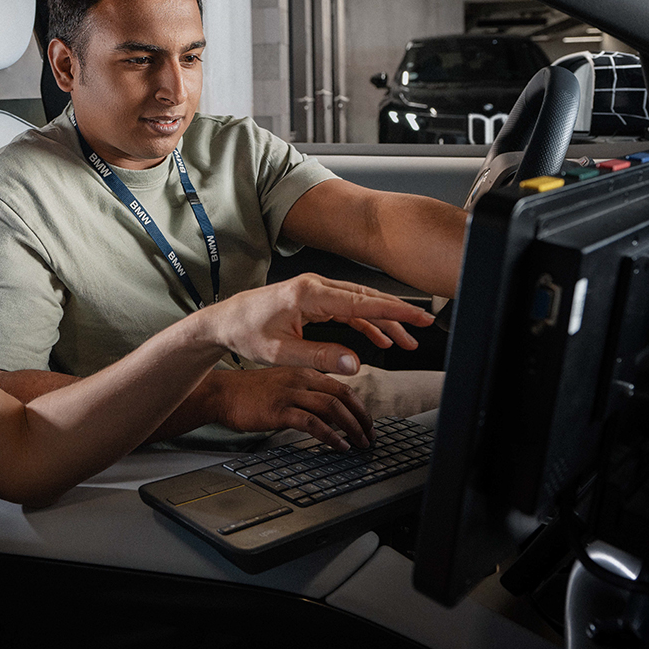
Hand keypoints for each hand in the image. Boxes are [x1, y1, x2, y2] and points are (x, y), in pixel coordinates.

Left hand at [195, 273, 432, 378]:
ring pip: (359, 303)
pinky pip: (347, 308)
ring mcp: (314, 290)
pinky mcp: (312, 298)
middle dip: (397, 313)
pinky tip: (379, 339)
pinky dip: (365, 322)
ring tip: (406, 341)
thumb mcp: (281, 353)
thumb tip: (355, 362)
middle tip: (424, 326)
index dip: (394, 311)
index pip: (361, 303)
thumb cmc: (246, 333)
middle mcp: (314, 286)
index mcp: (308, 295)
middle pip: (366, 298)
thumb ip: (319, 356)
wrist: (223, 321)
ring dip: (383, 320)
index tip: (419, 317)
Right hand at [206, 367, 374, 448]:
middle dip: (362, 418)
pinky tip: (338, 445)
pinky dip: (330, 435)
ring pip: (332, 407)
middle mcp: (300, 379)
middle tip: (370, 435)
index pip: (342, 386)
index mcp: (304, 372)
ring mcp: (290, 393)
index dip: (360, 406)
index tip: (367, 423)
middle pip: (343, 395)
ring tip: (359, 443)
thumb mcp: (284, 385)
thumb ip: (307, 395)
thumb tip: (331, 415)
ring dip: (351, 427)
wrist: (222, 393)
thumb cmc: (250, 392)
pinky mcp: (279, 410)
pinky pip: (312, 423)